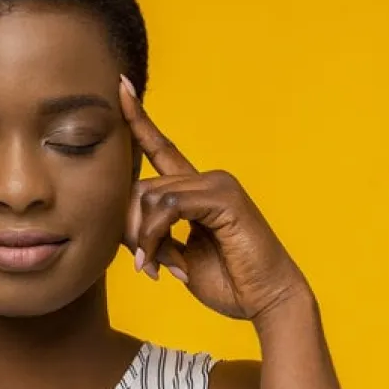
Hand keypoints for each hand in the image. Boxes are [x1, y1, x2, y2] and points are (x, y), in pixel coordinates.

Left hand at [119, 76, 309, 321]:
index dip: (138, 118)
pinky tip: (163, 263)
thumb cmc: (229, 282)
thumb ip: (152, 235)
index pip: (160, 147)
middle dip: (129, 228)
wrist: (267, 301)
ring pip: (151, 197)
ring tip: (153, 268)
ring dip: (142, 238)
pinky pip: (168, 207)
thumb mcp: (177, 258)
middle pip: (140, 187)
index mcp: (196, 190)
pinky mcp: (224, 198)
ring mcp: (217, 184)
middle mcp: (207, 179)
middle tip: (141, 264)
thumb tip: (126, 228)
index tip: (120, 86)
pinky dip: (155, 236)